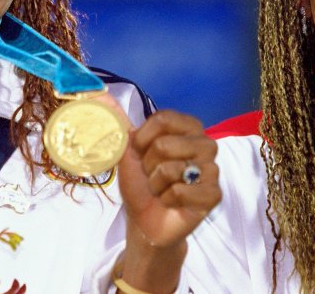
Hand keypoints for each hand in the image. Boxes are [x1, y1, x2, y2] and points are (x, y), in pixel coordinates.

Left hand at [115, 109, 220, 292]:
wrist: (145, 220)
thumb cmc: (140, 183)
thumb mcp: (125, 150)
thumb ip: (115, 121)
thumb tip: (99, 94)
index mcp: (188, 127)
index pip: (163, 119)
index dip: (143, 138)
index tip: (140, 151)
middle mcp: (205, 143)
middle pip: (164, 144)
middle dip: (148, 166)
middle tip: (153, 177)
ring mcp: (212, 169)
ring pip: (171, 169)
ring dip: (156, 185)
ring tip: (162, 190)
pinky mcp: (214, 194)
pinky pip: (180, 191)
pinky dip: (167, 200)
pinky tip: (173, 203)